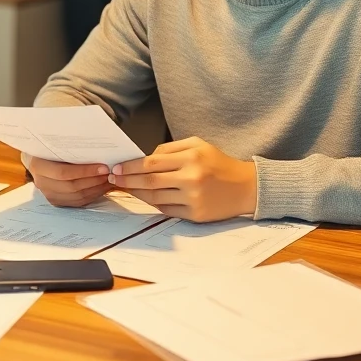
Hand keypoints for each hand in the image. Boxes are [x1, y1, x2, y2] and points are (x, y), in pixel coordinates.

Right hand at [22, 153, 113, 206]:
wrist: (36, 158)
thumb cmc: (47, 148)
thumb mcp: (54, 143)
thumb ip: (69, 148)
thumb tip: (95, 148)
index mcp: (38, 166)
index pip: (64, 172)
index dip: (85, 171)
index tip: (103, 167)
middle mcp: (42, 183)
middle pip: (72, 186)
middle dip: (94, 180)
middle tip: (109, 174)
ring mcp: (49, 194)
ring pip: (76, 196)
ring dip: (95, 189)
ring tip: (108, 180)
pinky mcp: (57, 202)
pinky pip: (77, 202)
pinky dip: (92, 195)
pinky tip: (102, 187)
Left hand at [107, 137, 257, 221]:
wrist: (246, 187)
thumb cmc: (219, 163)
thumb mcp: (198, 145)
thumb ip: (170, 149)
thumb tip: (144, 158)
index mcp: (191, 158)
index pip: (151, 163)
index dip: (130, 166)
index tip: (117, 167)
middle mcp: (191, 178)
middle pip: (149, 181)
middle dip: (127, 181)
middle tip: (114, 179)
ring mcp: (193, 199)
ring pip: (154, 198)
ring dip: (137, 193)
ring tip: (127, 188)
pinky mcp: (195, 215)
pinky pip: (166, 210)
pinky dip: (154, 204)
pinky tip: (146, 198)